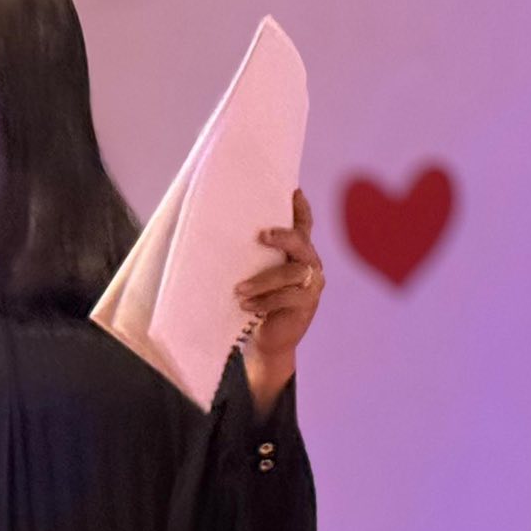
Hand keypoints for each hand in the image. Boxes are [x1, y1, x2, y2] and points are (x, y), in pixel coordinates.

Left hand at [236, 189, 325, 410]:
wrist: (267, 339)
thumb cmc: (256, 302)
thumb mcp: (254, 275)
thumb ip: (250, 257)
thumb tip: (218, 235)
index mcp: (299, 253)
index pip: (304, 225)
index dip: (301, 208)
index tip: (294, 191)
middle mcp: (310, 264)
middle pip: (301, 242)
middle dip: (282, 237)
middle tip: (260, 235)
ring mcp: (312, 284)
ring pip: (292, 273)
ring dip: (263, 280)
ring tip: (238, 290)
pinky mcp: (307, 305)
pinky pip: (289, 297)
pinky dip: (265, 301)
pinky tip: (246, 306)